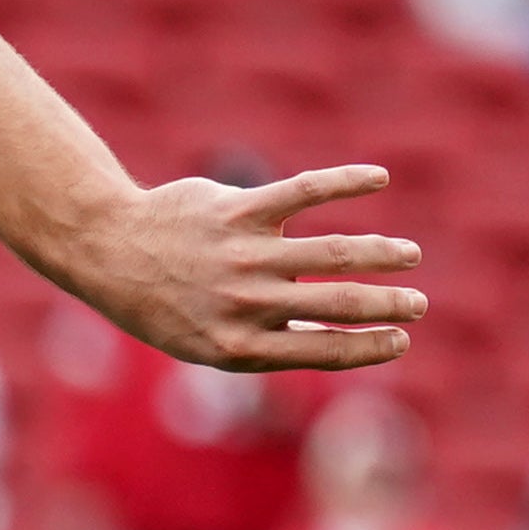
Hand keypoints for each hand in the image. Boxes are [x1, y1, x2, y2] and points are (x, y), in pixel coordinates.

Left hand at [72, 166, 420, 373]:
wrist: (110, 254)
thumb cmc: (166, 303)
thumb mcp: (208, 341)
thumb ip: (267, 340)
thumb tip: (333, 337)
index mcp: (240, 346)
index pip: (324, 350)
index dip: (370, 348)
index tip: (400, 340)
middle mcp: (246, 304)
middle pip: (340, 303)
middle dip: (388, 305)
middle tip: (418, 303)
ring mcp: (243, 256)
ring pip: (334, 252)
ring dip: (382, 253)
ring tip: (409, 256)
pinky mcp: (238, 211)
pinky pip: (305, 192)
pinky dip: (348, 182)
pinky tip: (378, 179)